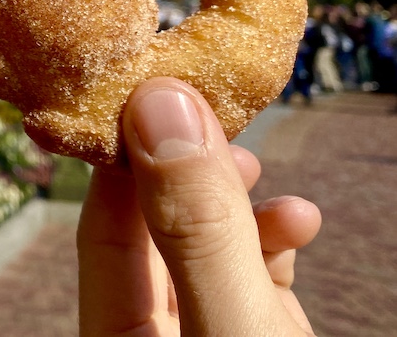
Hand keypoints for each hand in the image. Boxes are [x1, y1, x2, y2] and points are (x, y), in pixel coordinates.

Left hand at [78, 77, 320, 335]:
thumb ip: (196, 228)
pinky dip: (273, 240)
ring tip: (256, 167)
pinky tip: (299, 219)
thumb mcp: (234, 325)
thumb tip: (158, 104)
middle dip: (185, 167)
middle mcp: (154, 334)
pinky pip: (251, 275)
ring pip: (206, 246)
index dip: (126, 156)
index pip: (102, 231)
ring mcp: (207, 328)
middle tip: (214, 116)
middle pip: (154, 230)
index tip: (159, 90)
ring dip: (236, 198)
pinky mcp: (254, 329)